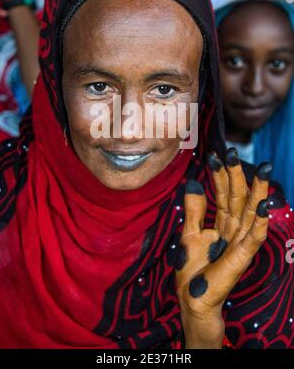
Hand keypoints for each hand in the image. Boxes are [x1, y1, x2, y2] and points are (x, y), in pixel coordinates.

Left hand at [176, 148, 270, 347]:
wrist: (193, 300)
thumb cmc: (192, 270)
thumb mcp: (189, 234)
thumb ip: (194, 210)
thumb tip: (193, 182)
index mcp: (222, 224)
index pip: (223, 194)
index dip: (219, 175)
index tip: (214, 155)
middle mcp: (234, 229)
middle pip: (238, 198)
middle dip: (237, 175)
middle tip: (233, 152)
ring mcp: (241, 242)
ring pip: (252, 211)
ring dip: (257, 191)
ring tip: (263, 169)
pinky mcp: (243, 256)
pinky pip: (255, 236)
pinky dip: (261, 220)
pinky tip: (265, 204)